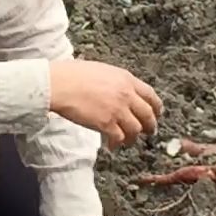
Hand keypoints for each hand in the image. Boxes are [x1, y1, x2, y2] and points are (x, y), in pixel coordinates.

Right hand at [47, 59, 161, 148]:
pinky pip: (119, 138)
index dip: (156, 108)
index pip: (151, 95)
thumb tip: (118, 89)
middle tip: (148, 132)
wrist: (59, 84)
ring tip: (127, 141)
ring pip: (136, 130)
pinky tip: (111, 145)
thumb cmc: (72, 74)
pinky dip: (117, 144)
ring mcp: (117, 110)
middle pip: (148, 115)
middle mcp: (126, 94)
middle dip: (150, 126)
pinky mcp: (106, 124)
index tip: (156, 114)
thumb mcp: (101, 70)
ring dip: (133, 138)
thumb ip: (115, 81)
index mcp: (126, 79)